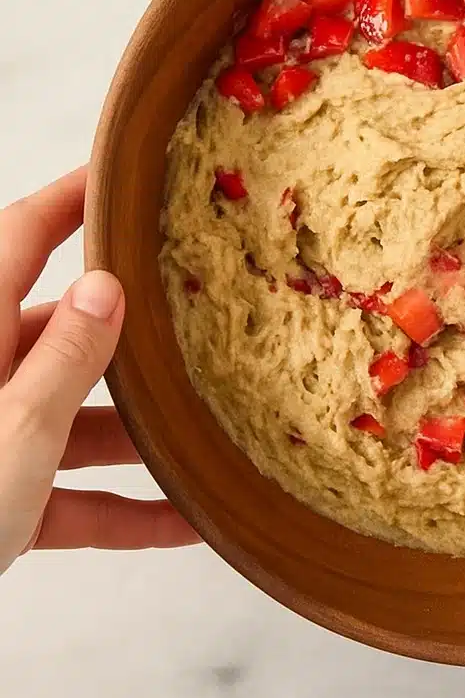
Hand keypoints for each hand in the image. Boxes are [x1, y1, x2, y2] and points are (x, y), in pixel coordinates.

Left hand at [0, 167, 198, 575]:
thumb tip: (107, 288)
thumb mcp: (13, 427)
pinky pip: (65, 492)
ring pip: (73, 419)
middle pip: (67, 335)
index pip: (25, 236)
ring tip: (212, 439)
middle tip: (204, 318)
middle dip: (136, 339)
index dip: (76, 197)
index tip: (126, 173)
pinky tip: (184, 525)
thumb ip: (65, 359)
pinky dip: (119, 509)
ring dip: (138, 438)